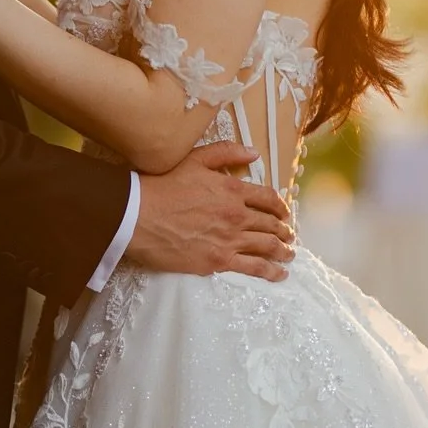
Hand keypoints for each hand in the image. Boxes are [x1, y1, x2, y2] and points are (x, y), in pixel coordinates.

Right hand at [126, 142, 294, 280]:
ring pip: (267, 247)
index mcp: (233, 190)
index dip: (280, 207)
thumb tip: (254, 154)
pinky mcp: (218, 261)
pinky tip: (280, 274)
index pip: (268, 199)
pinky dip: (271, 272)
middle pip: (271, 224)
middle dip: (283, 230)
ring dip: (283, 250)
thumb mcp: (195, 159)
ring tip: (289, 254)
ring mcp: (230, 240)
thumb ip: (226, 153)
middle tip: (288, 235)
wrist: (138, 215)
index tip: (284, 213)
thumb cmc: (162, 186)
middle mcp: (237, 216)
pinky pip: (253, 268)